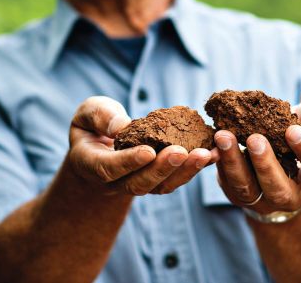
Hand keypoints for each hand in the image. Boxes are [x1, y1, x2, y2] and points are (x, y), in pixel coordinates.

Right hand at [67, 96, 216, 195]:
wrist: (97, 146)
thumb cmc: (92, 124)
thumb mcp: (87, 113)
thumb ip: (100, 117)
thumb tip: (120, 126)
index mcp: (90, 164)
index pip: (109, 168)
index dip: (129, 162)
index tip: (148, 151)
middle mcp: (113, 182)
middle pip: (138, 183)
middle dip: (162, 168)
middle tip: (182, 152)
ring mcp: (136, 184)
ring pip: (160, 186)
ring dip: (184, 172)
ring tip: (205, 155)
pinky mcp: (156, 181)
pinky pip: (174, 179)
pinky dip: (194, 168)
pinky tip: (213, 154)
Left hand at [214, 89, 300, 214]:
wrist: (275, 165)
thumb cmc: (295, 140)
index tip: (292, 130)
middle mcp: (291, 196)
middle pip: (279, 188)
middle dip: (265, 164)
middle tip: (254, 138)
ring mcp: (262, 200)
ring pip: (247, 188)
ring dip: (233, 162)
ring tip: (223, 136)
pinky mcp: (238, 196)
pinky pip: (226, 183)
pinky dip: (218, 163)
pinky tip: (212, 143)